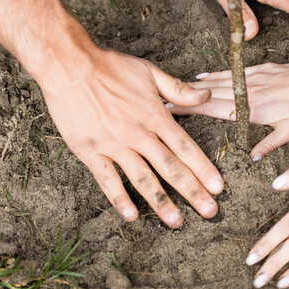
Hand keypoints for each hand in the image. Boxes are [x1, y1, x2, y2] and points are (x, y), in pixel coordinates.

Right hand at [40, 48, 223, 227]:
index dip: (203, 168)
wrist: (70, 67)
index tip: (218, 187)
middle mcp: (138, 133)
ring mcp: (114, 144)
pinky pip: (107, 179)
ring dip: (161, 202)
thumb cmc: (111, 67)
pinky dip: (119, 198)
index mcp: (155, 115)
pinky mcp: (90, 151)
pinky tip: (131, 216)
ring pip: (142, 178)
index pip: (185, 147)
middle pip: (170, 167)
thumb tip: (207, 94)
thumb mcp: (150, 72)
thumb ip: (179, 89)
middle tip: (210, 211)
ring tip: (177, 222)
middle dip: (192, 191)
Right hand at [169, 62, 288, 160]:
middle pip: (211, 95)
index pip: (215, 110)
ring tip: (176, 89)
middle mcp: (249, 92)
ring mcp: (254, 78)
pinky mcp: (262, 68)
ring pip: (220, 82)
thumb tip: (252, 156)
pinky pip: (233, 71)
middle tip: (161, 99)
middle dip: (186, 97)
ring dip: (197, 86)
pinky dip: (217, 74)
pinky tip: (205, 76)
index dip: (191, 110)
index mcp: (253, 110)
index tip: (170, 110)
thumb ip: (271, 143)